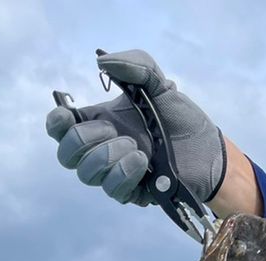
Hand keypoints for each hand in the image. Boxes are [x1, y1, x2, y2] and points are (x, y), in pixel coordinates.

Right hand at [46, 49, 224, 205]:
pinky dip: (123, 173)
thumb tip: (103, 62)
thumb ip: (135, 65)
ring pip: (87, 175)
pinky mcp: (134, 193)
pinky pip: (113, 190)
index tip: (67, 115)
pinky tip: (141, 160)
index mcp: (99, 123)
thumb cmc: (181, 120)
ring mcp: (117, 173)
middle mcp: (103, 150)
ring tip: (135, 146)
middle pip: (67, 155)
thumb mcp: (160, 84)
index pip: (60, 128)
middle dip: (83, 140)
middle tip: (111, 130)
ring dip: (106, 157)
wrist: (210, 151)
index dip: (56, 123)